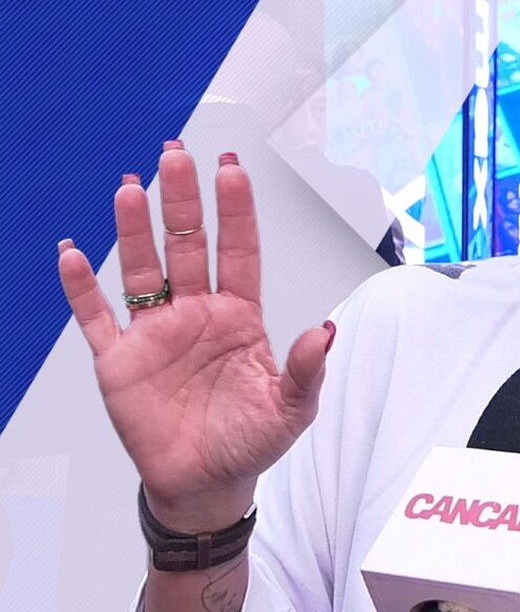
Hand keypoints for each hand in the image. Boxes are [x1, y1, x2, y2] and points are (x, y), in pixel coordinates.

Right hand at [58, 145, 332, 530]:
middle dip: (183, 201)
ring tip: (131, 187)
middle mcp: (196, 314)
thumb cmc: (250, 442)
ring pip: (142, 269)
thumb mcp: (291, 409)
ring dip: (134, 229)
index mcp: (239, 317)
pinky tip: (72, 253)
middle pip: (188, 246)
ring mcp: (156, 333)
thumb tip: (327, 330)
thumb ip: (306, 368)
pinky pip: (96, 317)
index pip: (239, 251)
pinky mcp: (119, 361)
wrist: (205, 485)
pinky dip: (81, 288)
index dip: (235, 211)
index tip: (232, 168)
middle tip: (176, 154)